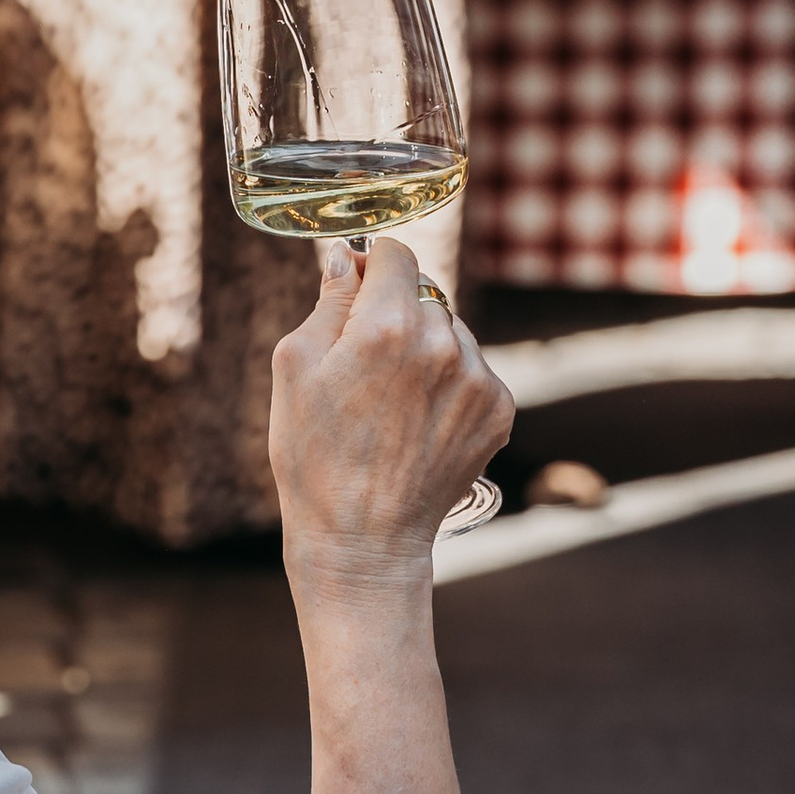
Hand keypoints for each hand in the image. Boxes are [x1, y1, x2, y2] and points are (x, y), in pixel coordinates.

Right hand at [269, 238, 512, 592]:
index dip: (372, 264)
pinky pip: (473, 370)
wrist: (364, 540)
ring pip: (451, 331)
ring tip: (392, 400)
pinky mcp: (499, 409)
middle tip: (364, 362)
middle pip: (424, 293)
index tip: (358, 285)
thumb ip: (328, 301)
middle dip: (395, 311)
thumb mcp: (296, 368)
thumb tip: (347, 255)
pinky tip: (417, 420)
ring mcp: (477, 378)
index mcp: (388, 324)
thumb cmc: (314, 456)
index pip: (396, 253)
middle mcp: (443, 343)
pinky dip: (449, 382)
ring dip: (426, 346)